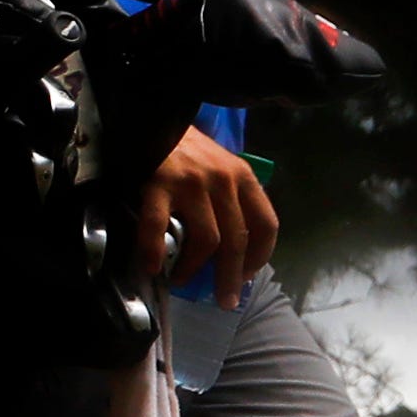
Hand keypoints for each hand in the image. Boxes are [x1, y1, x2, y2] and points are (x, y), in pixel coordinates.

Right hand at [140, 130, 276, 304]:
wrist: (151, 116)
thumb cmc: (187, 149)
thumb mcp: (221, 167)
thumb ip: (230, 199)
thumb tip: (231, 249)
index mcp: (244, 177)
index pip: (266, 225)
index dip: (260, 256)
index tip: (248, 275)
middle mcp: (224, 180)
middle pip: (237, 240)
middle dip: (231, 276)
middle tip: (224, 300)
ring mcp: (191, 182)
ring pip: (206, 239)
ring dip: (195, 268)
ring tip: (182, 281)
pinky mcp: (158, 184)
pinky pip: (157, 225)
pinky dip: (154, 250)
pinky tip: (151, 267)